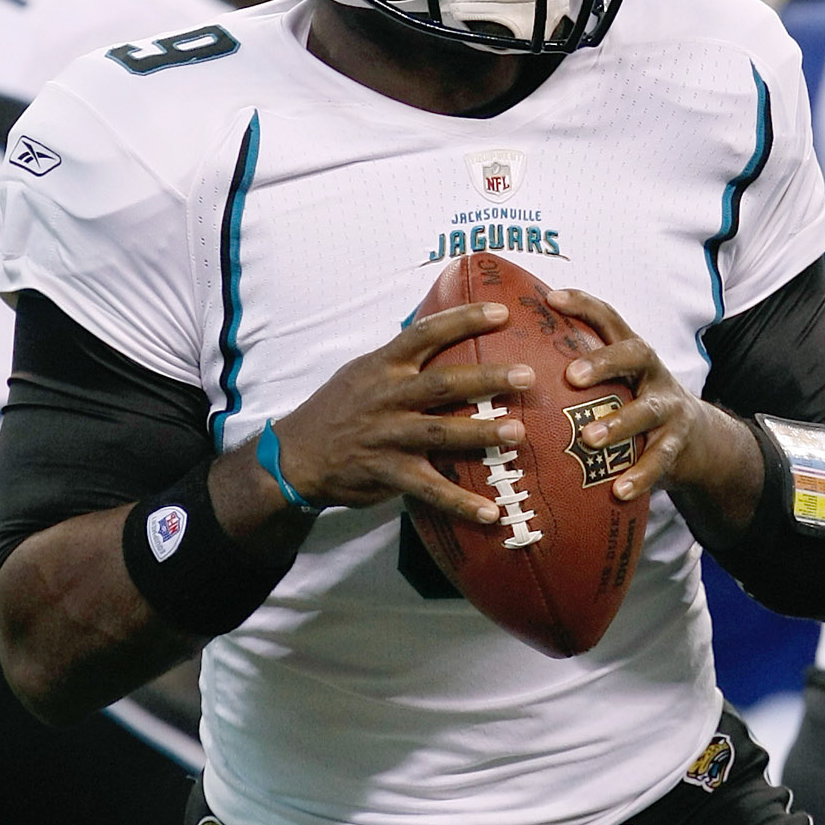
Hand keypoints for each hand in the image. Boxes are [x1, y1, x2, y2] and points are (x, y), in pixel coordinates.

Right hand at [239, 302, 535, 530]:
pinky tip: (490, 512)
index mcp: (383, 367)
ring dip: (481, 433)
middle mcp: (387, 397)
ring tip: (518, 434)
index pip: (425, 334)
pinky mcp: (387, 473)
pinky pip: (429, 489)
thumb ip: (401, 359)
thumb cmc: (338, 409)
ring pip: (441, 433)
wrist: (296, 456)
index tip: (501, 312)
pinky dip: (460, 502)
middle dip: (487, 379)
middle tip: (527, 376)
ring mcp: (388, 436)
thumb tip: (443, 331)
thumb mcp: (362, 372)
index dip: (462, 320)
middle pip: (443, 383)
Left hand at [545, 285, 762, 525]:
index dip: (584, 304)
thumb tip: (509, 372)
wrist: (700, 442)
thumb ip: (579, 377)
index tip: (551, 299)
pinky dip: (640, 475)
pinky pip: (659, 460)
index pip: (610, 319)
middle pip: (636, 354)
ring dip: (619, 424)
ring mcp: (669, 408)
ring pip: (648, 410)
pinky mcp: (678, 444)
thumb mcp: (616, 385)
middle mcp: (654, 374)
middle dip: (605, 361)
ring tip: (589, 439)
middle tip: (572, 376)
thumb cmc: (636, 408)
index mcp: (632, 354)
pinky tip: (619, 490)